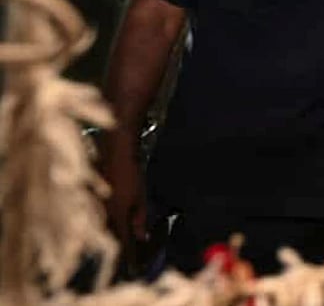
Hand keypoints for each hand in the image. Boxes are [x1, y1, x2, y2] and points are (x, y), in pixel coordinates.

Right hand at [99, 136, 146, 265]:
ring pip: (102, 229)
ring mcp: (92, 207)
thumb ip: (140, 218)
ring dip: (112, 236)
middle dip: (121, 247)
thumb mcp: (141, 196)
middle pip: (111, 238)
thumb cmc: (131, 172)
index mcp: (116, 215)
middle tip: (131, 254)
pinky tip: (111, 223)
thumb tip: (140, 237)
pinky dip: (105, 224)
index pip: (122, 242)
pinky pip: (96, 218)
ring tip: (123, 238)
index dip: (129, 256)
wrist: (114, 150)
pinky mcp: (88, 199)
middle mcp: (101, 214)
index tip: (135, 267)